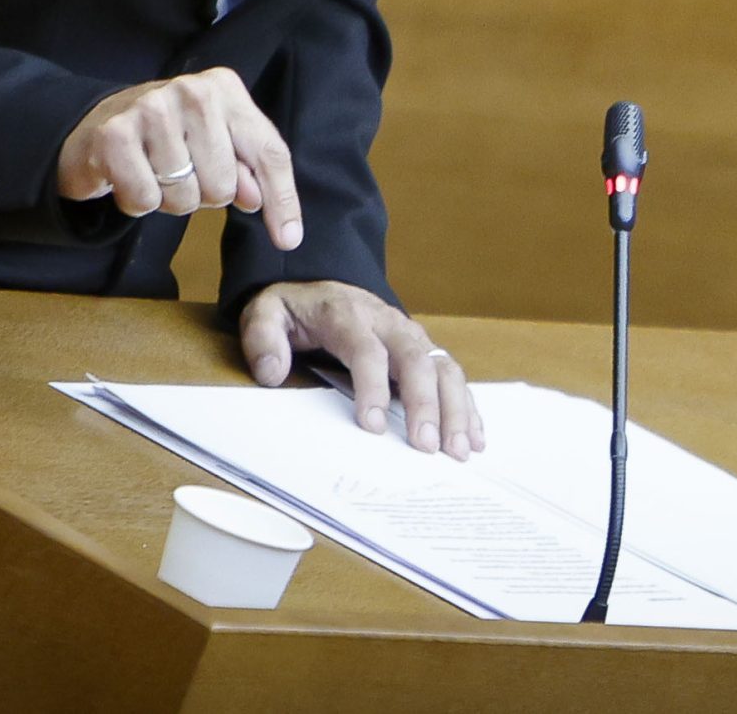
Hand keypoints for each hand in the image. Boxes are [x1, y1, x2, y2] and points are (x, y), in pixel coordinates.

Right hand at [54, 68, 301, 250]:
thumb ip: (248, 172)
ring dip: (168, 200)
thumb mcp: (217, 144)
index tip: (288, 239)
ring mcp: (152, 108)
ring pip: (185, 198)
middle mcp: (193, 91)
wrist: (96, 125)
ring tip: (153, 172)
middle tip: (180, 172)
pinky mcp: (115, 134)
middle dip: (203, 195)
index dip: (281, 200)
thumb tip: (263, 208)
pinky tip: (129, 176)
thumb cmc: (170, 138)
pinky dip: (137, 203)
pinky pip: (145, 200)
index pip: (268, 153)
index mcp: (226, 89)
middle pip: (224, 186)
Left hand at [240, 280, 482, 460]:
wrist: (321, 287)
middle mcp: (387, 322)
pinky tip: (474, 436)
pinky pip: (452, 374)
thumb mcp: (265, 313)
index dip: (373, 385)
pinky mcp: (423, 350)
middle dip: (425, 403)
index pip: (367, 349)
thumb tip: (272, 371)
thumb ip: (263, 338)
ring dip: (455, 408)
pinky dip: (466, 405)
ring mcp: (410, 336)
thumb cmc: (294, 310)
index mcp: (347, 314)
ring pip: (443, 366)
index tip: (374, 425)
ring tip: (458, 450)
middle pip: (416, 358)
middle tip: (426, 447)